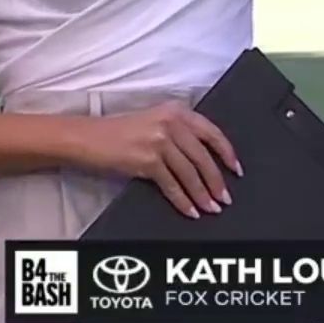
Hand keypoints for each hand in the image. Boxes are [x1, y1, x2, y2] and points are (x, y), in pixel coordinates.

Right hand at [70, 103, 241, 218]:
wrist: (87, 138)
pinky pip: (172, 185)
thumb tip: (204, 159)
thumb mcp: (154, 122)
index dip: (227, 153)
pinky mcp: (147, 160)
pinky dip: (183, 201)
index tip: (236, 170)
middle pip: (203, 157)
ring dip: (202, 194)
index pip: (212, 132)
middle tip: (225, 198)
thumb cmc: (118, 132)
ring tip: (211, 208)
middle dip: (216, 181)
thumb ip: (179, 132)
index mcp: (176, 111)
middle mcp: (171, 123)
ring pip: (190, 173)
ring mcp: (159, 141)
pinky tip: (190, 211)